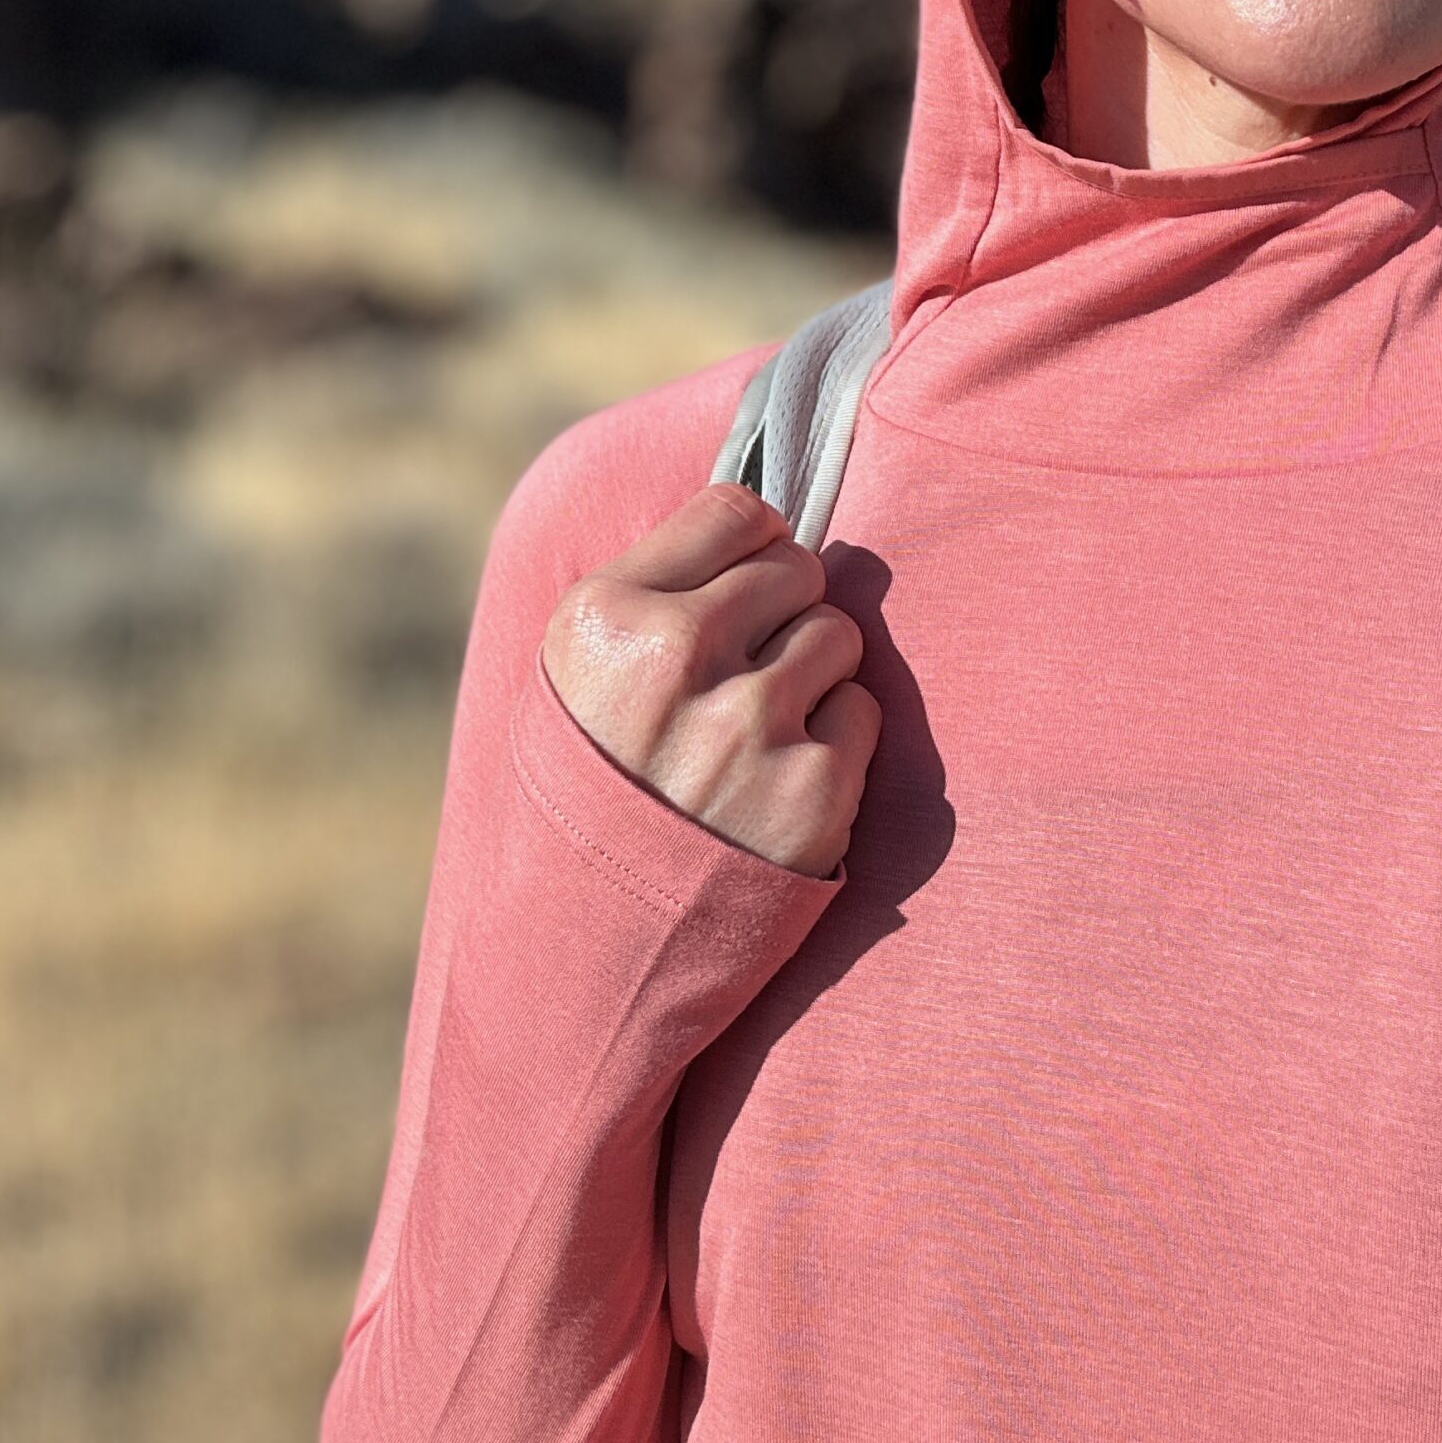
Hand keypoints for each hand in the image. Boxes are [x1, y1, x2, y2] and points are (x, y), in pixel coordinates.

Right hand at [539, 483, 879, 877]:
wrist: (592, 933)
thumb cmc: (591, 779)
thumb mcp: (579, 667)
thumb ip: (657, 585)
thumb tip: (766, 521)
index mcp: (609, 614)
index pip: (738, 509)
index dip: (750, 549)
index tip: (739, 587)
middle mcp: (679, 656)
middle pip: (798, 568)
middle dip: (782, 613)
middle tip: (743, 672)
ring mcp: (751, 724)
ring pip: (838, 634)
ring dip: (812, 674)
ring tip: (755, 729)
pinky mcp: (812, 789)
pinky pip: (862, 711)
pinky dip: (833, 741)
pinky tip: (777, 778)